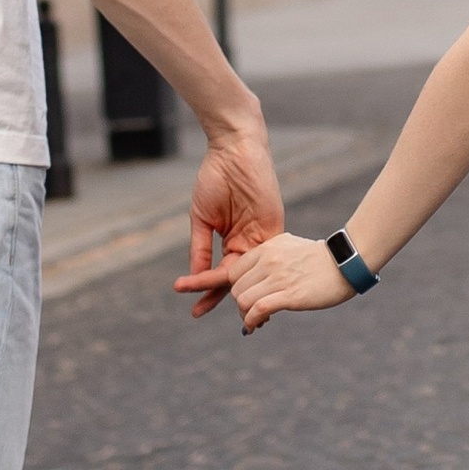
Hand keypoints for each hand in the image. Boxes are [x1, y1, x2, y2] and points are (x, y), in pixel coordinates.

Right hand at [173, 115, 282, 318]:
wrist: (234, 150)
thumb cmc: (216, 178)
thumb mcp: (203, 217)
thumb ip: (201, 248)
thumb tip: (195, 276)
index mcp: (232, 240)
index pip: (222, 273)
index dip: (208, 292)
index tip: (195, 312)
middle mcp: (249, 243)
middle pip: (238, 279)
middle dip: (226, 300)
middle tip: (215, 319)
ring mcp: (262, 238)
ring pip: (252, 274)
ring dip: (244, 294)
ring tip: (242, 318)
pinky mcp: (273, 229)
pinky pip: (262, 258)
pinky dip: (255, 275)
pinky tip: (252, 293)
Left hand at [216, 230, 357, 334]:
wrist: (346, 262)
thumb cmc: (320, 258)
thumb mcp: (289, 246)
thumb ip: (270, 255)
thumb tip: (258, 271)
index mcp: (267, 248)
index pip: (234, 271)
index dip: (237, 288)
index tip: (246, 298)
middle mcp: (268, 261)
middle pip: (236, 288)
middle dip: (240, 304)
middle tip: (251, 313)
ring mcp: (278, 278)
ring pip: (243, 300)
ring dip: (245, 315)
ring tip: (254, 321)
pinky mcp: (290, 295)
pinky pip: (258, 310)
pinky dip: (251, 321)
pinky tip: (255, 326)